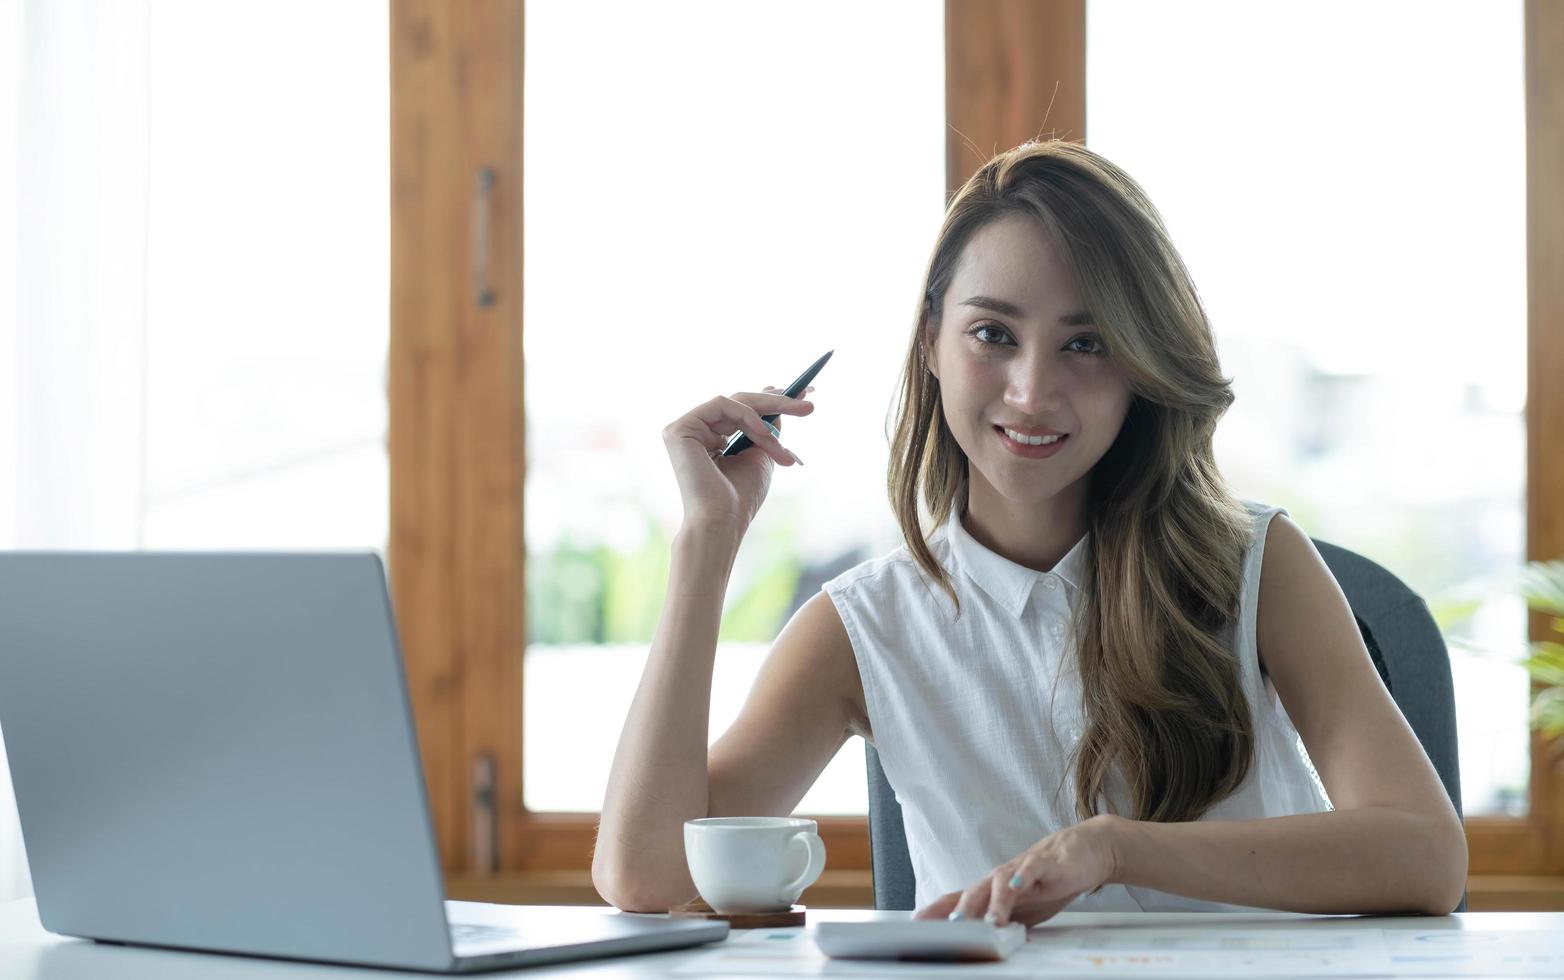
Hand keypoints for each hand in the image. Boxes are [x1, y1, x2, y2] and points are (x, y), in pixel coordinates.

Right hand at [661, 385, 815, 537]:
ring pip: (735, 402)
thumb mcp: (762, 455)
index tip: (802, 394)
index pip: (741, 409)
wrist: (722, 521)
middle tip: (809, 405)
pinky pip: (721, 405)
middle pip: (740, 402)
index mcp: (712, 439)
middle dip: (777, 401)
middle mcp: (697, 431)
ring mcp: (685, 428)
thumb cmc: (740, 497)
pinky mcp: (680, 428)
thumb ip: (767, 430)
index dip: (770, 399)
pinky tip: (765, 434)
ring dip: (766, 419)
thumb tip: (779, 404)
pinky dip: (747, 416)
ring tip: (781, 446)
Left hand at [912, 815, 1121, 927]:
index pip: (959, 900)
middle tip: (950, 930)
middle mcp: (1000, 878)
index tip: (916, 924)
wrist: (1084, 852)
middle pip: (973, 892)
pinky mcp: (1044, 863)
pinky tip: (1017, 887)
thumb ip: (1004, 925)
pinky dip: (1022, 877)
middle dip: (960, 911)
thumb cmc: (1049, 881)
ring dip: (993, 903)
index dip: (938, 910)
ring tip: (991, 922)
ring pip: (999, 883)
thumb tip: (983, 948)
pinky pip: (1030, 869)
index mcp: (992, 890)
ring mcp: (1020, 869)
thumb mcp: (1023, 910)